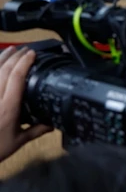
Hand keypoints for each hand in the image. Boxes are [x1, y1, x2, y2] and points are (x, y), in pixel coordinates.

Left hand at [0, 46, 52, 161]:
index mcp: (8, 108)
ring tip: (12, 50)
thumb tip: (54, 124)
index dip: (24, 63)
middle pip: (4, 70)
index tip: (33, 54)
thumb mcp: (18, 141)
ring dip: (3, 58)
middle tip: (26, 50)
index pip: (16, 78)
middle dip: (16, 57)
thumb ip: (36, 130)